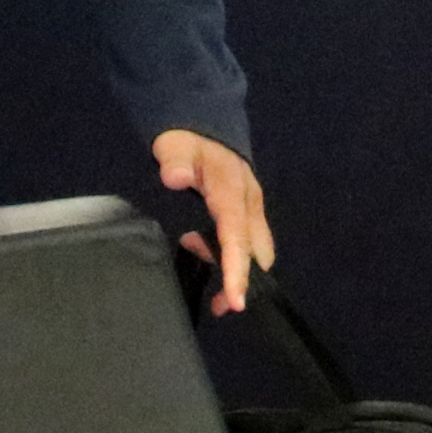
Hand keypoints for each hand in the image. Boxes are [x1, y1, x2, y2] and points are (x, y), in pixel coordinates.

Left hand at [157, 128, 275, 313]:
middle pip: (256, 251)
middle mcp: (250, 203)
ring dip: (236, 271)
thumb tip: (174, 178)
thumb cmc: (187, 143)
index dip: (237, 269)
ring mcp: (252, 209)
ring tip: (204, 274)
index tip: (236, 301)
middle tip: (218, 305)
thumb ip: (174, 161)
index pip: (237, 236)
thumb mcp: (174, 145)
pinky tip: (203, 255)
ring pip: (256, 251)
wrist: (203, 127)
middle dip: (243, 281)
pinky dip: (232, 259)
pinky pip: (247, 244)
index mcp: (233, 191)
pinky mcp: (249, 214)